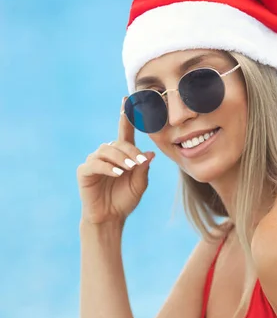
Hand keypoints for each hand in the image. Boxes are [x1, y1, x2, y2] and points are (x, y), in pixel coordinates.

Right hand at [77, 97, 154, 224]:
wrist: (110, 218)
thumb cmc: (125, 200)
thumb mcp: (139, 184)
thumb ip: (144, 168)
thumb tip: (150, 153)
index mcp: (121, 155)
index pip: (125, 132)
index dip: (126, 117)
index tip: (127, 99)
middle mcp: (107, 154)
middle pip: (118, 143)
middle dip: (130, 152)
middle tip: (139, 163)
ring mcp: (94, 162)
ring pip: (107, 151)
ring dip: (120, 159)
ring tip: (129, 169)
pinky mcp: (84, 171)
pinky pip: (95, 164)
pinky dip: (107, 167)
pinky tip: (117, 173)